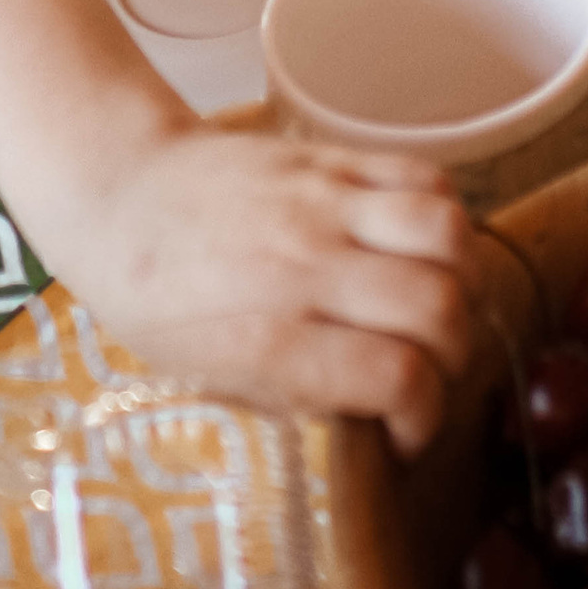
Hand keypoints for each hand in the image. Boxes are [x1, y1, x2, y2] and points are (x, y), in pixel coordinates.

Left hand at [47, 120, 478, 453]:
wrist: (122, 195)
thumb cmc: (157, 304)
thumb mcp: (211, 381)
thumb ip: (297, 395)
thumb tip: (377, 411)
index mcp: (269, 339)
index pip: (396, 377)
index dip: (425, 416)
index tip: (410, 432)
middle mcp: (307, 267)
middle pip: (438, 306)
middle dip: (456, 354)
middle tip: (434, 371)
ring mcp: (327, 202)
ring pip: (448, 232)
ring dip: (465, 278)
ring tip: (444, 303)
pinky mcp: (337, 156)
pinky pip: (426, 176)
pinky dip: (447, 217)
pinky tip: (426, 247)